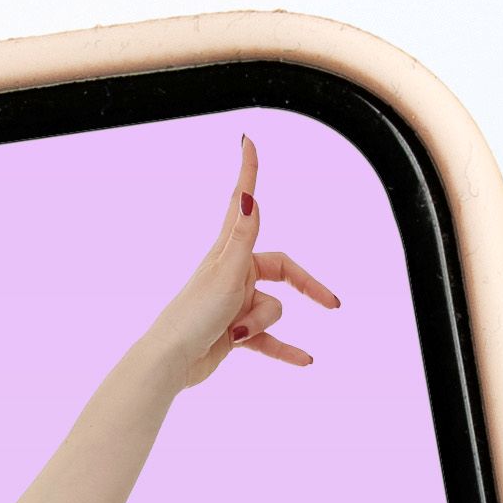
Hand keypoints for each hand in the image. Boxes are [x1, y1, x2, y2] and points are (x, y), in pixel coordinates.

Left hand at [143, 134, 341, 385]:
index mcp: (229, 252)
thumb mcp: (225, 272)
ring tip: (236, 333)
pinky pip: (270, 339)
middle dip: (305, 287)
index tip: (249, 143)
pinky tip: (305, 360)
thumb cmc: (193, 314)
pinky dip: (286, 349)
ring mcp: (235, 301)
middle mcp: (233, 272)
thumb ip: (242, 236)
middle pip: (281, 271)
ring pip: (272, 309)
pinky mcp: (235, 330)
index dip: (250, 173)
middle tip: (331, 303)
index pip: (247, 205)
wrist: (171, 360)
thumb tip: (248, 195)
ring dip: (263, 325)